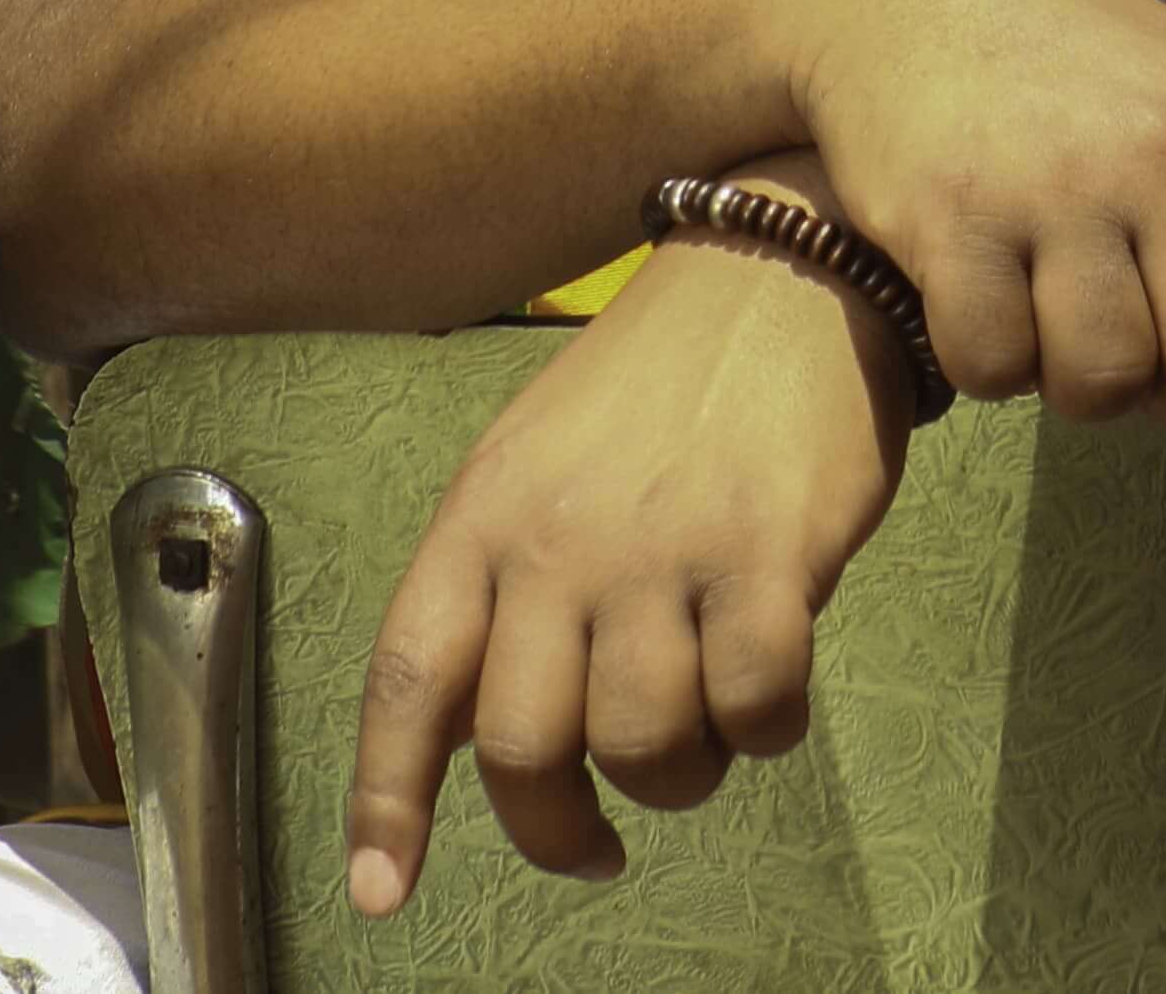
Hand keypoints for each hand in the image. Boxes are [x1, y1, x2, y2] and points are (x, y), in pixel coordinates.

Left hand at [344, 220, 919, 911]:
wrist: (781, 274)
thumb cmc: (659, 386)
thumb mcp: (537, 464)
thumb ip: (502, 586)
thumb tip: (474, 736)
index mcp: (484, 516)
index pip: (408, 676)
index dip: (388, 798)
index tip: (384, 891)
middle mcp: (557, 539)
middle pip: (522, 747)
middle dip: (556, 828)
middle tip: (594, 841)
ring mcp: (663, 549)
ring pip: (642, 748)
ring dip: (676, 777)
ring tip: (701, 734)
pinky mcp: (768, 557)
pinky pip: (756, 709)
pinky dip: (766, 733)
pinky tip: (770, 696)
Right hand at [765, 0, 1165, 502]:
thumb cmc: (1077, 70)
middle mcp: (1159, 145)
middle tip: (1129, 329)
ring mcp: (1052, 180)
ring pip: (1104, 382)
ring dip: (1076, 382)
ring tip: (1049, 303)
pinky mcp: (948, 215)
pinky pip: (995, 368)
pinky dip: (987, 363)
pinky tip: (975, 289)